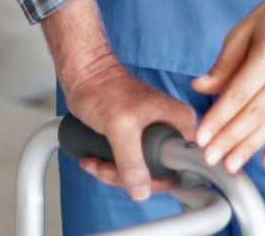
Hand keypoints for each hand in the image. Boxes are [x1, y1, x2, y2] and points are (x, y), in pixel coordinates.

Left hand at [61, 53, 199, 201]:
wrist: (83, 74)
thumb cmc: (103, 88)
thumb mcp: (120, 127)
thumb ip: (131, 160)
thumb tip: (141, 191)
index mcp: (179, 121)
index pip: (181, 166)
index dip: (157, 179)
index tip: (132, 175)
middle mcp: (170, 128)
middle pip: (157, 173)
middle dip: (127, 177)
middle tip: (107, 168)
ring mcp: (153, 133)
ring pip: (139, 170)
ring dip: (113, 173)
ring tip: (95, 162)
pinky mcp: (135, 137)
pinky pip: (127, 162)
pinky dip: (108, 166)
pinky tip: (93, 159)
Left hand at [191, 0, 264, 173]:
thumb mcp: (243, 31)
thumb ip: (224, 64)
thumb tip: (200, 88)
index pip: (240, 93)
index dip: (219, 117)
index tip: (202, 136)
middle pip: (256, 113)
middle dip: (231, 138)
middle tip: (210, 157)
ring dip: (251, 147)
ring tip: (231, 165)